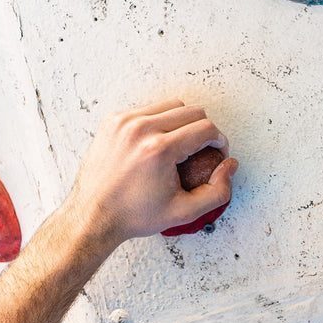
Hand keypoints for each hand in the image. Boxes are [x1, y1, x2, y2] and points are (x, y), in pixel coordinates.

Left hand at [64, 99, 238, 247]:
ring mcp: (124, 121)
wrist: (92, 216)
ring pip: (172, 105)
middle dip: (204, 130)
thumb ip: (217, 191)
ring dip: (183, 122)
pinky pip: (149, 109)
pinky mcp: (114, 120)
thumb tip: (230, 165)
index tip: (216, 153)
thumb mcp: (184, 212)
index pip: (205, 128)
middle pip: (192, 111)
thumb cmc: (134, 215)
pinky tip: (160, 141)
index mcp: (159, 149)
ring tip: (181, 145)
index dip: (219, 141)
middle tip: (201, 150)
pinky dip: (160, 122)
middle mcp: (140, 129)